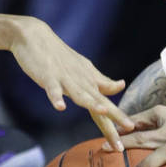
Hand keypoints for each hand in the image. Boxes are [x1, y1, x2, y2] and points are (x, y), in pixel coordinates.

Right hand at [9, 17, 133, 148]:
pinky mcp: (48, 76)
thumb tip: (120, 86)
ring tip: (103, 111)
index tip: (130, 130)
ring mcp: (64, 78)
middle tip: (130, 127)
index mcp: (89, 80)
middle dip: (114, 115)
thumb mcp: (83, 69)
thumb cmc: (59, 55)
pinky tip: (60, 107)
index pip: (106, 103)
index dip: (117, 117)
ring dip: (91, 102)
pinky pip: (52, 89)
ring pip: (80, 93)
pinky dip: (56, 97)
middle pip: (99, 101)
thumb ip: (100, 80)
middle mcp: (81, 80)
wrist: (35, 36)